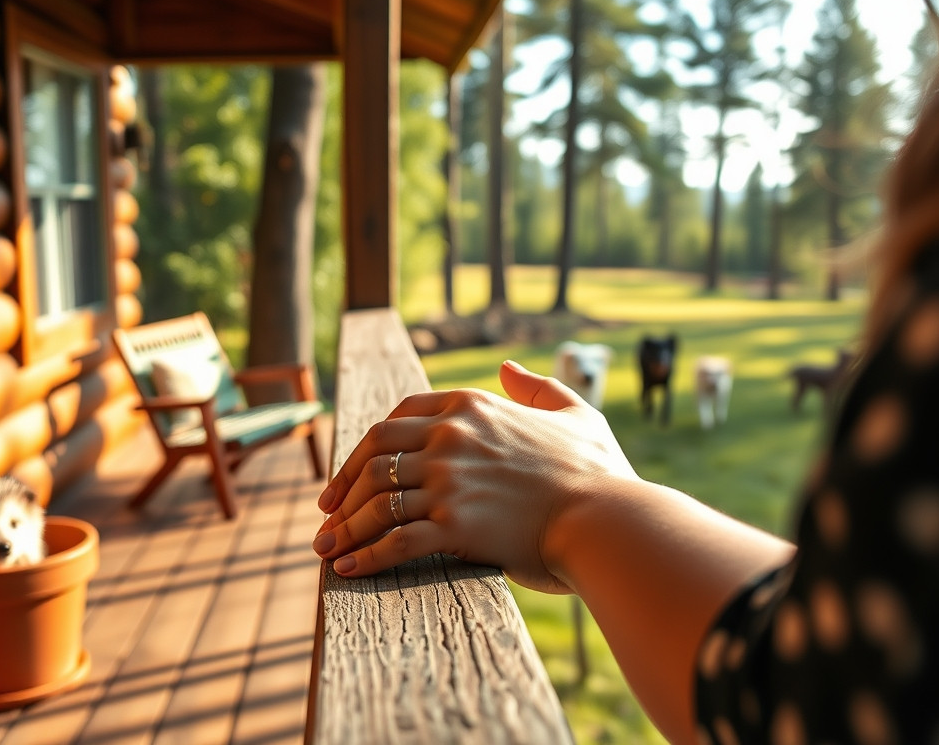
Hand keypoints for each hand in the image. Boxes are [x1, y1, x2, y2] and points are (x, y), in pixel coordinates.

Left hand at [313, 359, 639, 592]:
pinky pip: (393, 540)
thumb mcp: (574, 412)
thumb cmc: (599, 472)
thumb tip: (507, 366)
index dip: (364, 448)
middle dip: (343, 489)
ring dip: (345, 528)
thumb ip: (536, 387)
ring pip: (376, 500)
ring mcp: (449, 480)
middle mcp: (451, 437)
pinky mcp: (453, 525)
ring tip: (327, 550)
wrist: (611, 519)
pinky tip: (349, 571)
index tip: (352, 474)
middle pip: (373, 457)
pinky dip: (365, 556)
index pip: (396, 419)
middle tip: (327, 516)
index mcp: (471, 406)